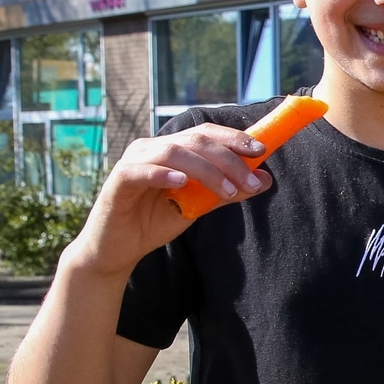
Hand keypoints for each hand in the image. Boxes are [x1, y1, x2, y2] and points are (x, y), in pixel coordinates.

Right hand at [63, 125, 273, 277]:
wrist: (118, 249)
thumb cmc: (155, 222)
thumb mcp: (198, 206)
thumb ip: (227, 191)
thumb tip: (265, 178)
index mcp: (172, 149)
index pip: (206, 133)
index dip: (234, 138)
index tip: (261, 150)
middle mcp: (153, 148)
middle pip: (196, 140)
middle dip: (229, 159)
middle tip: (251, 182)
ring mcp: (134, 161)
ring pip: (174, 152)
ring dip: (206, 170)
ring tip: (227, 191)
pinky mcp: (118, 181)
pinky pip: (141, 171)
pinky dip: (163, 174)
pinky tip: (181, 182)